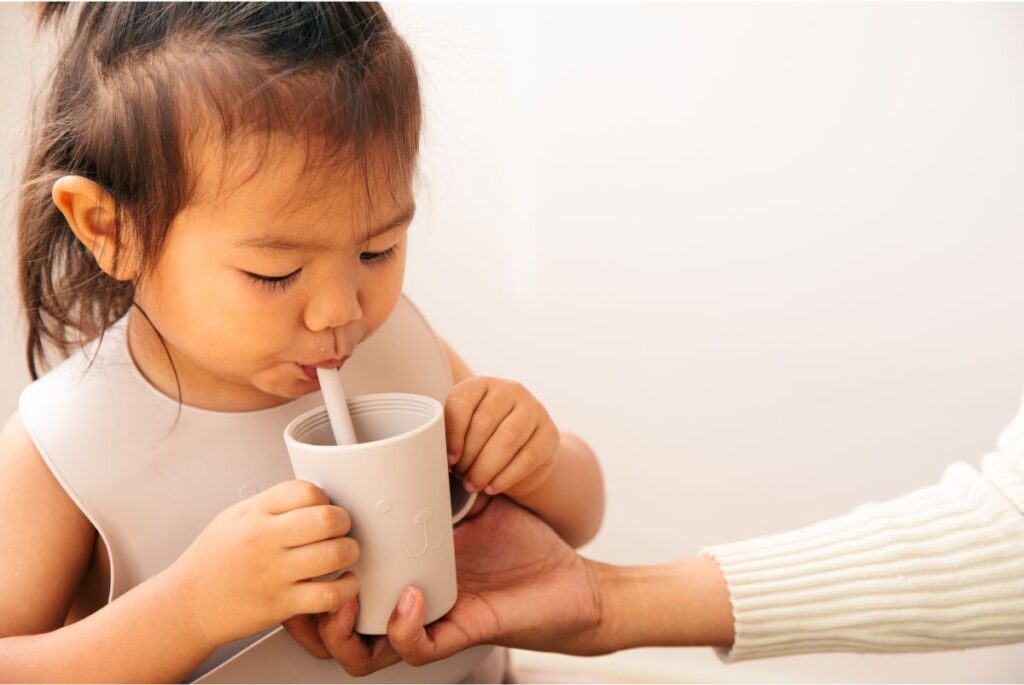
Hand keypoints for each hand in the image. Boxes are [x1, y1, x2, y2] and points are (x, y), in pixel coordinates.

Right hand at [166, 480, 359, 648]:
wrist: (187, 603)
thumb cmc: (213, 559)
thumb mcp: (235, 517)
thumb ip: (273, 503)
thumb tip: (313, 495)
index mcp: (256, 514)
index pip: (306, 491)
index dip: (324, 498)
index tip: (324, 508)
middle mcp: (265, 540)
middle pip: (326, 519)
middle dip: (344, 522)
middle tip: (341, 530)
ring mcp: (274, 573)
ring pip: (334, 555)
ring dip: (350, 552)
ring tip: (345, 554)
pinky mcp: (281, 604)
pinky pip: (328, 595)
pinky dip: (347, 589)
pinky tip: (344, 583)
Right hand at [308, 496, 604, 676]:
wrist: (576, 581)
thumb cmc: (529, 548)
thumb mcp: (478, 506)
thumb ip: (449, 483)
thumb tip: (424, 440)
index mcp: (408, 574)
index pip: (346, 590)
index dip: (315, 579)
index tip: (303, 544)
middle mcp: (413, 605)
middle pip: (341, 630)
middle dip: (311, 616)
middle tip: (307, 582)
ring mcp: (433, 623)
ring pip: (364, 652)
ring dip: (343, 631)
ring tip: (342, 597)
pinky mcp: (461, 633)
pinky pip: (416, 647)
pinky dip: (404, 626)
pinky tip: (408, 595)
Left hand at [445, 376, 560, 497]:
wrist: (523, 453)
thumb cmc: (484, 441)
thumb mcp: (465, 430)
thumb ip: (451, 435)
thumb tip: (438, 456)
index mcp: (483, 384)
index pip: (462, 403)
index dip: (452, 435)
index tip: (448, 458)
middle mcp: (510, 390)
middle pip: (484, 424)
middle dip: (469, 456)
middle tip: (460, 475)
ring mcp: (533, 410)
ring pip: (507, 440)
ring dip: (485, 468)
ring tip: (473, 484)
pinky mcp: (549, 434)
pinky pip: (527, 457)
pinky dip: (506, 477)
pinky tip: (493, 486)